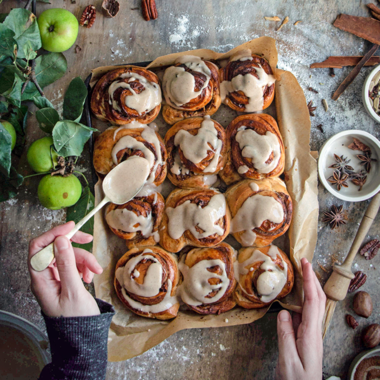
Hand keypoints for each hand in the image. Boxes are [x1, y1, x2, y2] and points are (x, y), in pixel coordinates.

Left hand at [28, 221, 102, 317]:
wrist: (83, 336)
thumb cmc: (76, 319)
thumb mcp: (73, 290)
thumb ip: (66, 264)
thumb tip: (60, 240)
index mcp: (40, 279)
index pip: (38, 247)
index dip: (53, 234)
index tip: (71, 227)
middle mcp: (45, 276)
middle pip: (56, 249)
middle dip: (75, 247)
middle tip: (89, 240)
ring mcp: (55, 277)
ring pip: (69, 256)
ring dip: (84, 259)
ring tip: (95, 271)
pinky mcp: (65, 279)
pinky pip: (74, 264)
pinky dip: (84, 266)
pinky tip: (90, 275)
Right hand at [275, 258, 325, 379]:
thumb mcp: (287, 360)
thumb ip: (285, 335)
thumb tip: (284, 312)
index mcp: (310, 335)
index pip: (312, 301)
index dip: (310, 281)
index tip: (305, 264)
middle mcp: (314, 331)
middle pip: (318, 299)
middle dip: (313, 278)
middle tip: (304, 262)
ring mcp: (312, 334)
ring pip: (314, 305)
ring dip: (310, 286)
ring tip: (301, 273)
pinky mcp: (307, 337)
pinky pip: (306, 313)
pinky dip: (303, 299)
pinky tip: (295, 297)